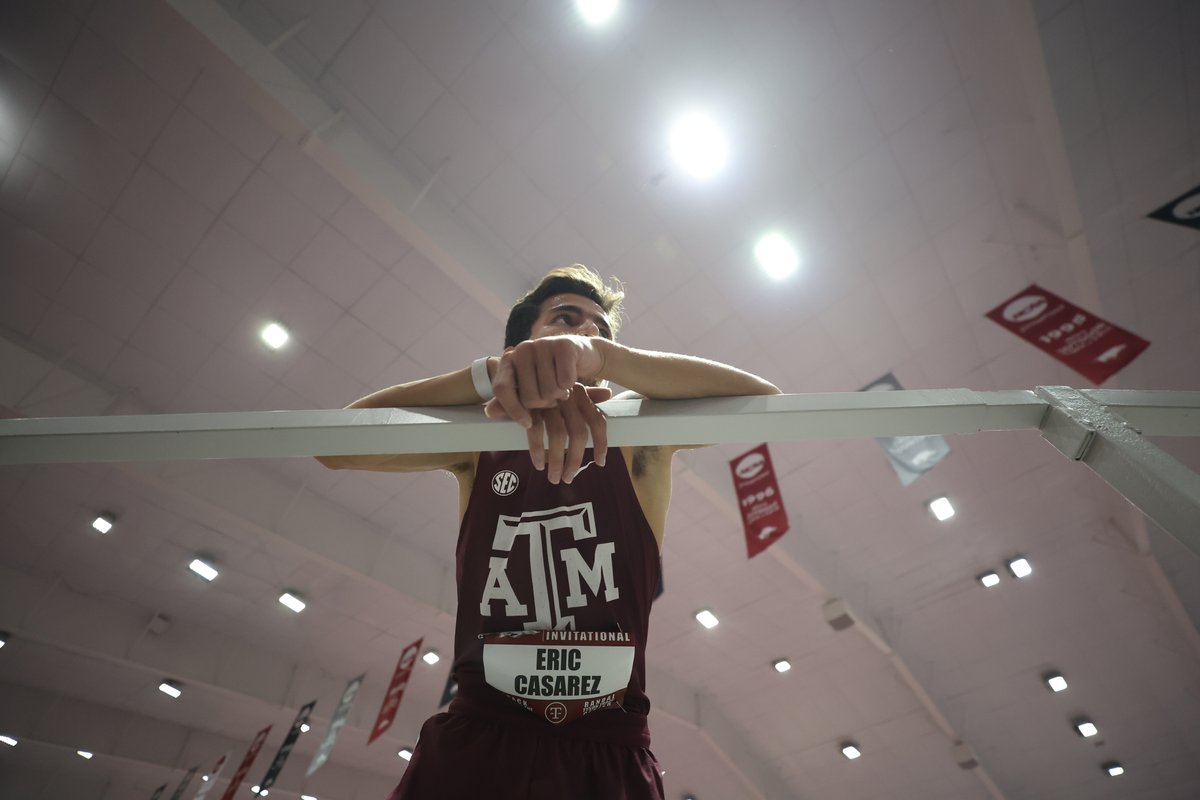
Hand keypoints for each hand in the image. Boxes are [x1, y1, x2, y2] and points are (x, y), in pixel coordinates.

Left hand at [485, 336, 605, 428]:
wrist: (583, 355)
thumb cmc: (553, 375)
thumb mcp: (531, 389)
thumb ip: (511, 400)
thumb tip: (489, 411)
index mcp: (510, 360)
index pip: (501, 388)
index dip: (512, 409)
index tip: (527, 423)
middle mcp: (522, 349)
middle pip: (528, 397)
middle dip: (545, 404)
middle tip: (552, 397)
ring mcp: (542, 344)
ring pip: (549, 391)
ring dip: (560, 396)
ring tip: (562, 387)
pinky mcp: (563, 345)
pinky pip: (565, 381)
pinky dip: (571, 386)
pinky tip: (571, 379)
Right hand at [521, 384, 611, 482]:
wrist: (519, 365)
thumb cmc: (547, 379)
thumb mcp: (567, 384)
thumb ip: (587, 393)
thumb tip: (607, 393)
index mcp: (580, 394)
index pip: (597, 421)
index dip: (601, 444)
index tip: (600, 463)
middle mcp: (567, 397)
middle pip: (578, 433)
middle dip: (575, 459)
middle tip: (569, 478)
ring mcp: (549, 402)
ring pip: (558, 435)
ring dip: (557, 460)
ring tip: (555, 478)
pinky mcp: (531, 406)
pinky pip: (537, 432)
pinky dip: (538, 450)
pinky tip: (538, 463)